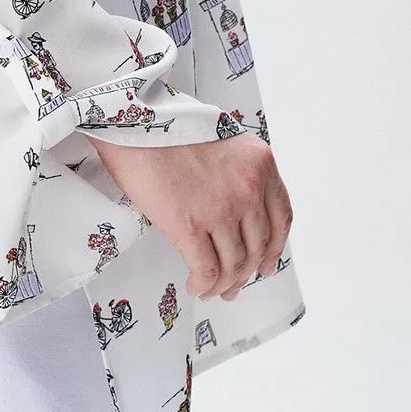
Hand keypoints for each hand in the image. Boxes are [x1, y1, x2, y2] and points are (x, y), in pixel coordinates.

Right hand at [83, 131, 293, 301]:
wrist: (130, 123)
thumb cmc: (165, 124)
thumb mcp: (221, 139)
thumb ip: (236, 171)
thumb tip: (234, 209)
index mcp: (259, 163)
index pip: (281, 216)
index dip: (273, 247)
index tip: (266, 262)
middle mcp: (248, 187)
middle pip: (256, 246)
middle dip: (245, 272)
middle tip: (234, 284)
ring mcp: (221, 208)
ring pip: (233, 263)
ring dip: (223, 283)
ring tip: (212, 289)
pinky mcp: (189, 225)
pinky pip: (206, 269)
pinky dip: (203, 284)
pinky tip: (196, 285)